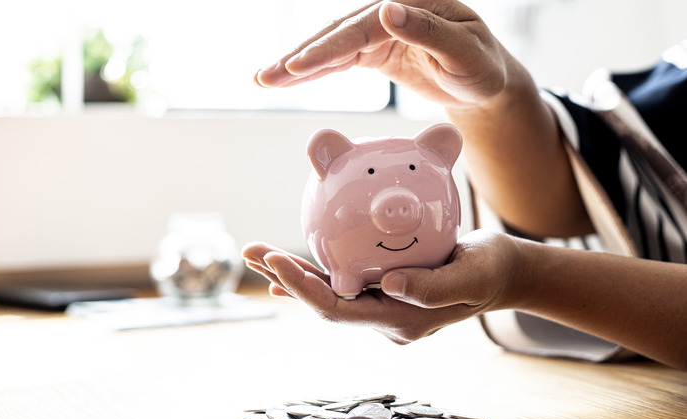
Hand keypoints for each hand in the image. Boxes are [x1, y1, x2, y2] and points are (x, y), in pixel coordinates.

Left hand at [241, 230, 529, 343]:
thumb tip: (389, 285)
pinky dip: (313, 276)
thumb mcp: (473, 274)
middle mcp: (385, 319)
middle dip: (285, 278)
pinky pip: (342, 286)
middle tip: (251, 250)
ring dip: (292, 274)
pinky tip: (286, 271)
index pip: (339, 310)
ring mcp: (383, 307)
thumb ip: (434, 286)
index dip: (303, 289)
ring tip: (257, 253)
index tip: (275, 261)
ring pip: (329, 292)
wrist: (503, 275)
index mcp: (401, 321)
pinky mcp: (384, 291)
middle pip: (324, 302)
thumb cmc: (492, 270)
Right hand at [254, 0, 511, 108]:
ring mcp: (380, 30)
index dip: (327, 48)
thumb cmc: (482, 67)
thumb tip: (388, 10)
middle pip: (337, 33)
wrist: (485, 81)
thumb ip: (428, 32)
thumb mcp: (466, 53)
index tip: (298, 66)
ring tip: (263, 79)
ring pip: (332, 46)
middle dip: (300, 56)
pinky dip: (315, 71)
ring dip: (298, 64)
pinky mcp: (375, 49)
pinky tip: (288, 80)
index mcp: (413, 3)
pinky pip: (340, 61)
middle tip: (266, 76)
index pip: (362, 27)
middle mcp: (391, 11)